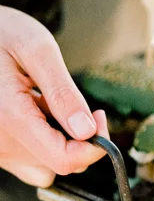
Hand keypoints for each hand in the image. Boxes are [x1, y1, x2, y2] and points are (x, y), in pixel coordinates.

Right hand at [0, 7, 108, 187]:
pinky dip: (44, 143)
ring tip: (47, 105)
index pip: (65, 159)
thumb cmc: (2, 34)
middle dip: (78, 138)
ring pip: (47, 166)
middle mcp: (1, 141)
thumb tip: (87, 130)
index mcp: (11, 117)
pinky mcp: (0, 148)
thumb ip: (63, 92)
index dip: (93, 144)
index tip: (98, 118)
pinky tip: (37, 115)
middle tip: (73, 102)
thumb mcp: (37, 50)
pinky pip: (31, 161)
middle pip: (60, 164)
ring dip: (60, 141)